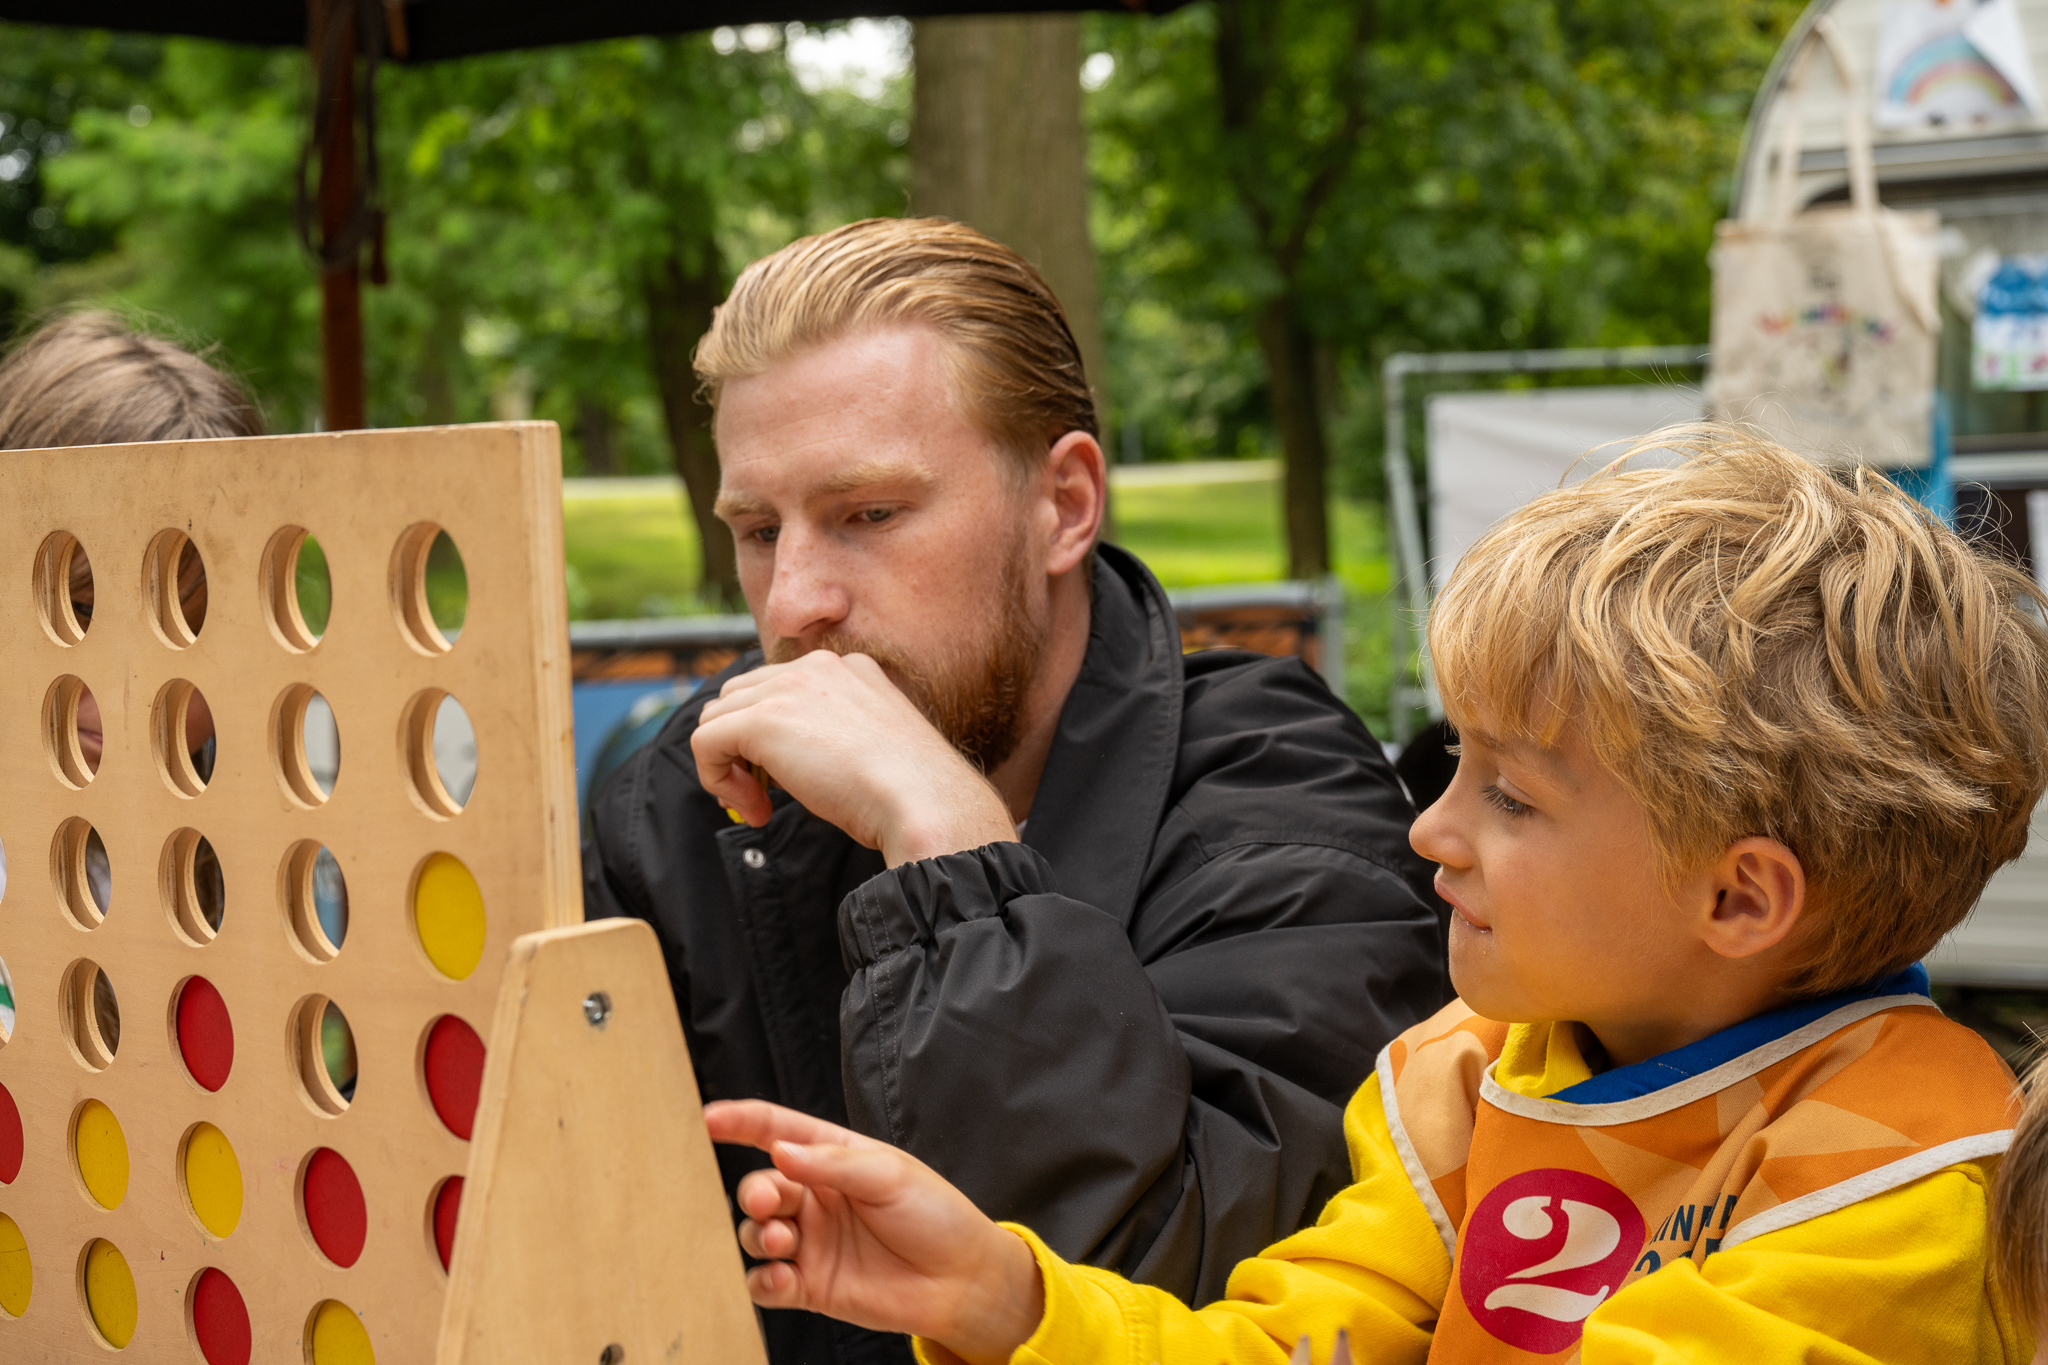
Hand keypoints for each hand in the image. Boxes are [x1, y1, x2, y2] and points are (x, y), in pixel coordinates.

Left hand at [693, 651, 1016, 865]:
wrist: (923, 801)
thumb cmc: (909, 792)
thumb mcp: (872, 748)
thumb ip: (833, 737)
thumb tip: (795, 761)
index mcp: (848, 669)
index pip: (778, 688)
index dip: (769, 738)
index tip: (785, 781)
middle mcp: (816, 667)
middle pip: (739, 697)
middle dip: (740, 747)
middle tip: (764, 796)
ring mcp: (788, 688)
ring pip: (717, 718)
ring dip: (728, 767)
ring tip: (760, 805)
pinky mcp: (763, 719)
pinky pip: (705, 743)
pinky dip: (716, 780)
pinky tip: (754, 809)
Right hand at [704, 1100, 1044, 1364]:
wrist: (961, 1281)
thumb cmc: (935, 1215)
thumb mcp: (889, 1174)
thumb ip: (831, 1164)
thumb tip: (779, 1152)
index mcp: (833, 1158)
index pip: (777, 1131)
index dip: (741, 1122)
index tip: (710, 1119)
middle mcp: (815, 1198)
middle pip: (761, 1186)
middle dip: (754, 1192)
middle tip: (766, 1202)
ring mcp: (810, 1242)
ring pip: (756, 1233)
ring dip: (759, 1235)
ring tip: (786, 1242)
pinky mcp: (810, 1286)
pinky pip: (766, 1283)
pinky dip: (762, 1280)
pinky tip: (781, 1276)